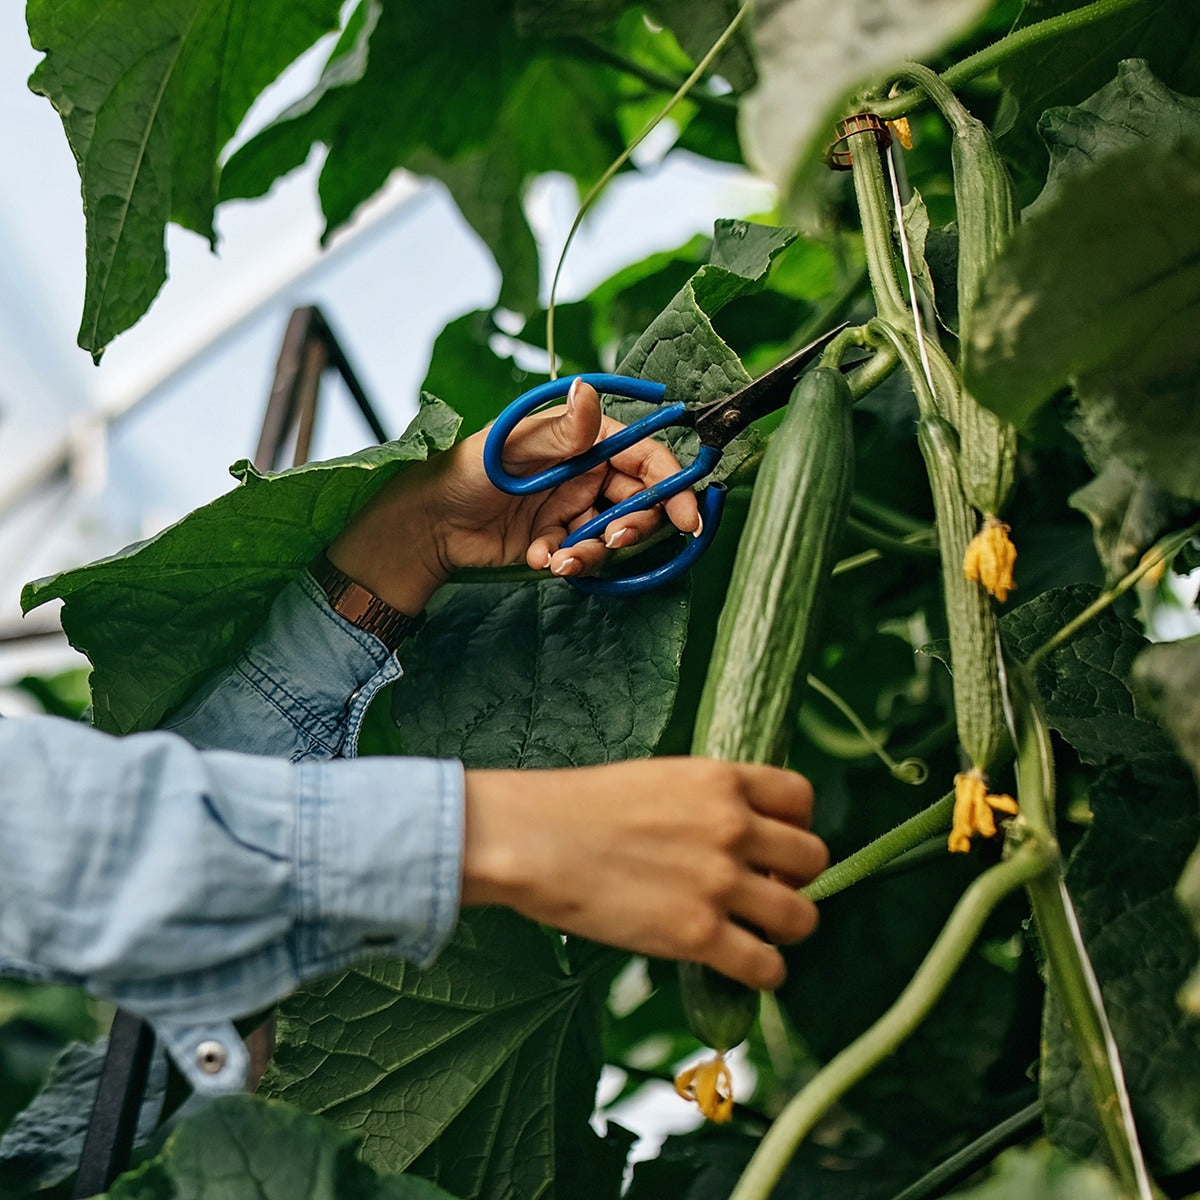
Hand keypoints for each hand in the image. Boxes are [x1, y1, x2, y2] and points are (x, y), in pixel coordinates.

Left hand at [327, 379, 699, 614]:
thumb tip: (588, 390)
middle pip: (639, 501)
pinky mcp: (560, 541)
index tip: (687, 517)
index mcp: (585, 439)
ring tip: (565, 559)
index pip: (644, 458)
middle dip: (636, 526)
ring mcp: (575, 509)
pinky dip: (569, 562)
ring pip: (613, 534)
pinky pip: (583, 556)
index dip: (671, 484)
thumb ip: (560, 430)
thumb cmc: (467, 468)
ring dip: (597, 550)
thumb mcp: (514, 446)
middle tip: (616, 541)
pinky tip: (542, 559)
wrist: (429, 522)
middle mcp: (587, 473)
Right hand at [460, 758, 827, 989]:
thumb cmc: (579, 806)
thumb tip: (738, 834)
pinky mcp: (698, 934)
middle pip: (814, 859)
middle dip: (794, 879)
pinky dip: (762, 973)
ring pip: (802, 917)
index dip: (795, 826)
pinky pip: (767, 967)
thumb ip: (706, 800)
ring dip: (783, 929)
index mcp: (721, 779)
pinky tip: (736, 966)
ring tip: (754, 934)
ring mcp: (720, 881)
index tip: (773, 846)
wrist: (534, 839)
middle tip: (761, 893)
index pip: (801, 797)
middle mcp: (733, 826)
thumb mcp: (658, 778)